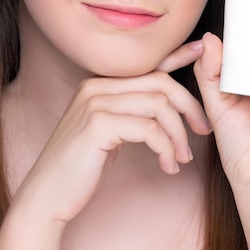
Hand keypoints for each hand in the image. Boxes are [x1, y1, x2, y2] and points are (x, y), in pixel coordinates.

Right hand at [12, 43, 211, 225]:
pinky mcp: (98, 125)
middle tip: (203, 129)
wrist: (46, 196)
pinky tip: (167, 166)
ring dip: (178, 134)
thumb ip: (129, 113)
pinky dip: (166, 148)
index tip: (202, 53)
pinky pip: (149, 129)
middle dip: (188, 105)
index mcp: (99, 85)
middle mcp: (96, 87)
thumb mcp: (108, 132)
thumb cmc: (80, 168)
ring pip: (158, 105)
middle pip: (159, 82)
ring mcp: (95, 103)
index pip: (146, 66)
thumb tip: (162, 107)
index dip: (178, 57)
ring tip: (181, 158)